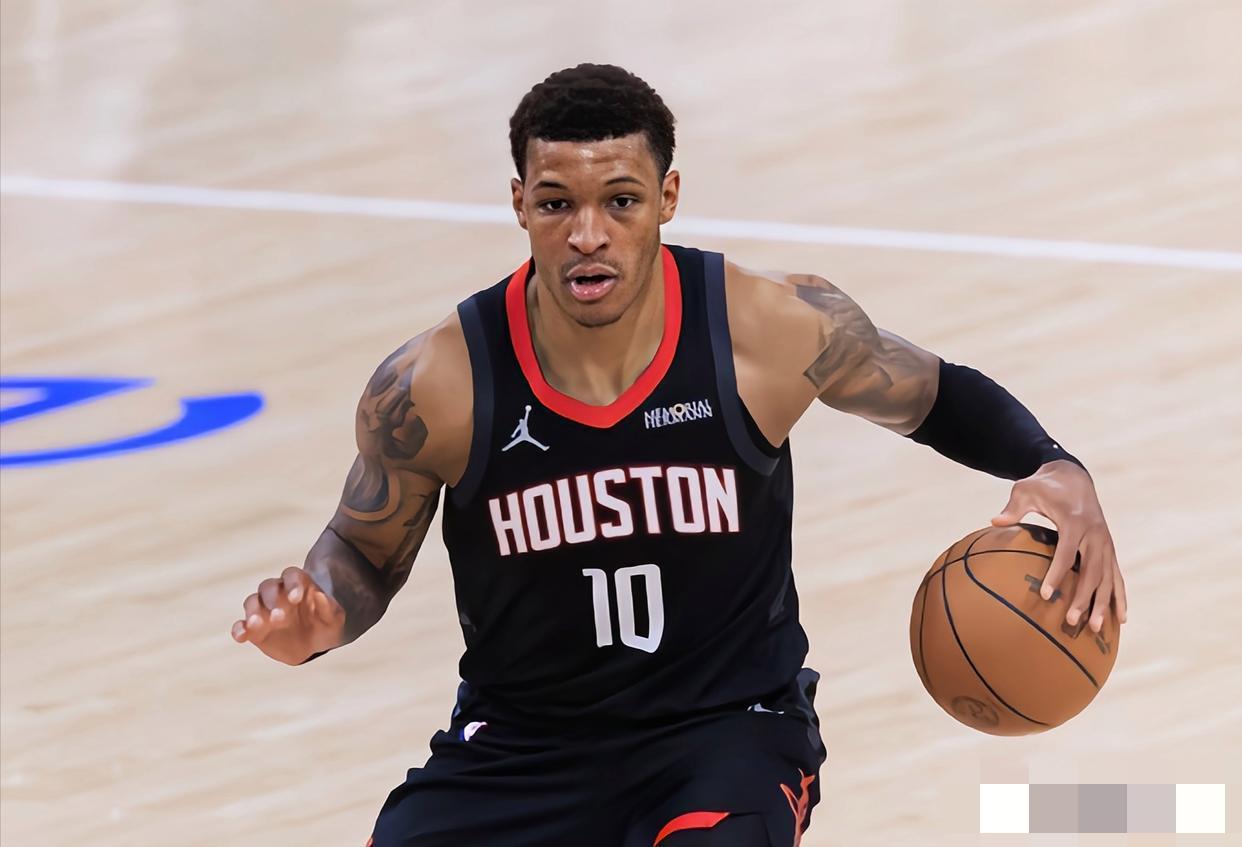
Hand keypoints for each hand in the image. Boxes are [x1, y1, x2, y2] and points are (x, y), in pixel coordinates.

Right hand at [231, 566, 345, 664]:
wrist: (314, 646)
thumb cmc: (326, 626)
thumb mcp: (334, 620)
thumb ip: (328, 607)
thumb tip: (320, 594)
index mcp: (299, 585)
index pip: (291, 575)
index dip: (292, 584)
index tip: (296, 598)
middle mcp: (278, 593)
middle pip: (268, 586)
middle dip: (272, 600)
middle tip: (280, 618)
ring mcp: (264, 610)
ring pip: (252, 601)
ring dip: (253, 612)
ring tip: (256, 625)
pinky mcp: (254, 629)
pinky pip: (241, 625)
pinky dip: (238, 629)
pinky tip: (241, 636)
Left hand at [992, 460, 1127, 633]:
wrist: (1073, 476)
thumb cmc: (1044, 486)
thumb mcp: (1025, 489)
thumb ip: (1013, 507)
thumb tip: (994, 521)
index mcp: (1075, 521)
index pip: (1066, 552)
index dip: (1057, 574)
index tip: (1047, 595)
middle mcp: (1095, 534)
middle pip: (1091, 571)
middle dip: (1083, 597)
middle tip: (1071, 621)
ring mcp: (1105, 543)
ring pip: (1107, 578)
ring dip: (1103, 604)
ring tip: (1095, 629)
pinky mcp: (1109, 549)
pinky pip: (1116, 576)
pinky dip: (1119, 596)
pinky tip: (1121, 619)